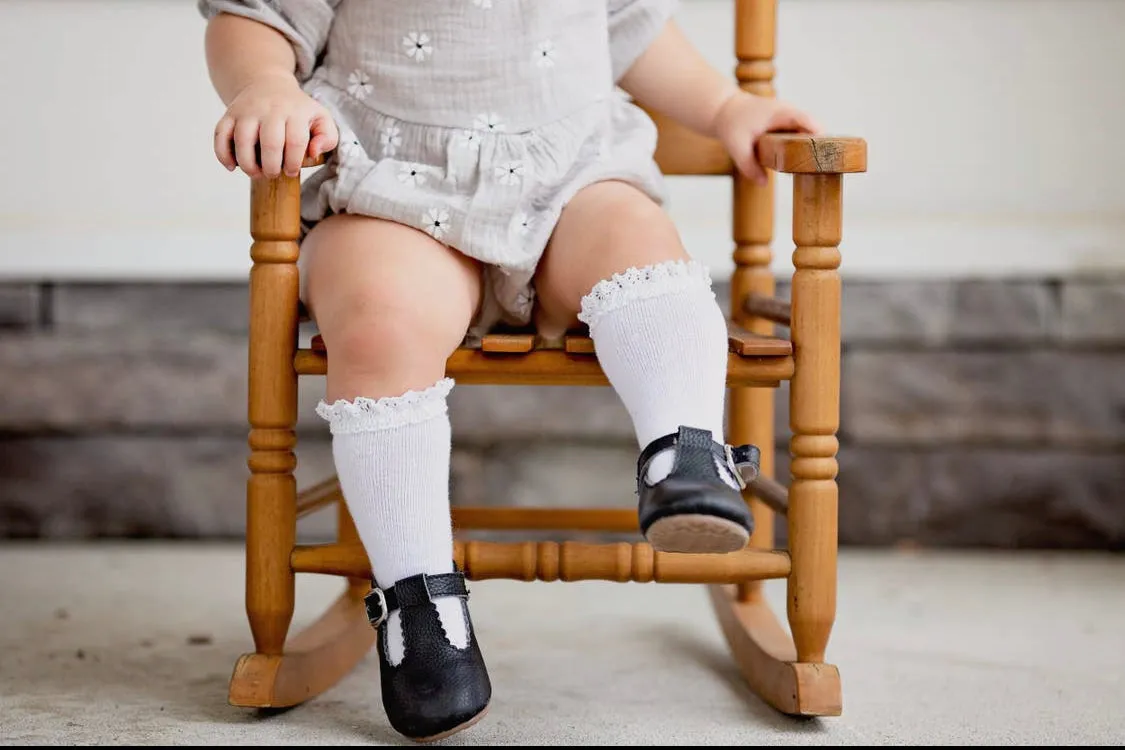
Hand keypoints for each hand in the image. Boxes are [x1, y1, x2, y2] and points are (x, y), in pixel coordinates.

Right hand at [213, 73, 338, 178]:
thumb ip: (328, 137)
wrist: (269, 84)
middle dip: (271, 167)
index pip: (295, 141)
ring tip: (255, 173)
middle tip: (273, 174)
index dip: (293, 163)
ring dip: (248, 164)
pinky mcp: (229, 114)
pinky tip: (232, 166)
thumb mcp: (321, 118)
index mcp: (296, 112)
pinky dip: (223, 154)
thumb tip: (314, 152)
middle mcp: (270, 109)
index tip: (291, 172)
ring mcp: (247, 110)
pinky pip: (220, 134)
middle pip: (269, 143)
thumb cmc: (298, 110)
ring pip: (242, 140)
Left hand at [714, 92, 821, 185]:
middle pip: (815, 129)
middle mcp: (791, 112)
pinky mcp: (788, 124)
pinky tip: (801, 165)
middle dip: (818, 148)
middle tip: (817, 170)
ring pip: (811, 133)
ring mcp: (791, 117)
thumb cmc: (731, 125)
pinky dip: (803, 148)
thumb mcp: (736, 147)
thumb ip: (748, 166)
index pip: (809, 122)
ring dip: (811, 150)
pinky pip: (803, 135)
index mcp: (781, 113)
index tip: (825, 156)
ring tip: (811, 170)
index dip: (819, 138)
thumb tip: (764, 183)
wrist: (725, 110)